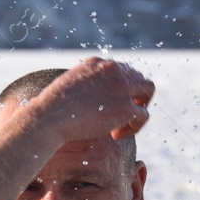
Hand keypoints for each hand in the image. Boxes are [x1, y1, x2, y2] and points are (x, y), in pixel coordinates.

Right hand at [33, 57, 154, 144]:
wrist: (51, 117)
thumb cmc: (51, 109)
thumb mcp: (67, 88)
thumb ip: (83, 87)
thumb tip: (85, 101)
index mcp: (97, 63)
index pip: (121, 70)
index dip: (119, 89)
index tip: (108, 105)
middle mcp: (113, 69)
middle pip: (138, 77)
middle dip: (133, 97)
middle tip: (120, 116)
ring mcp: (122, 87)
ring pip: (148, 90)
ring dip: (140, 107)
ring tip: (124, 124)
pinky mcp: (126, 107)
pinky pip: (143, 115)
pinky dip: (134, 127)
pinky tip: (116, 135)